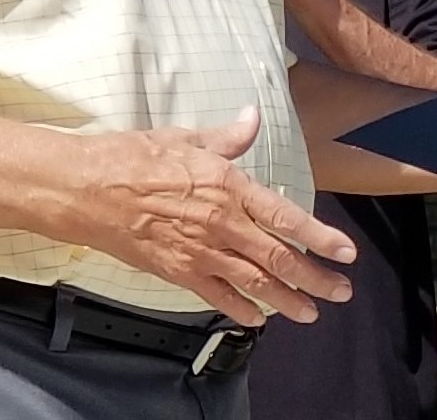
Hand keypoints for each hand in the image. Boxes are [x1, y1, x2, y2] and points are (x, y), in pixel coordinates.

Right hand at [71, 106, 356, 327]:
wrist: (90, 189)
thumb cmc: (136, 158)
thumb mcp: (189, 137)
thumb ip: (228, 136)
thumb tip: (253, 116)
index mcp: (230, 187)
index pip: (286, 217)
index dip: (320, 237)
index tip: (345, 252)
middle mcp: (222, 223)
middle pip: (278, 258)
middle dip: (314, 278)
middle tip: (340, 291)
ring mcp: (200, 252)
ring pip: (254, 283)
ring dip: (286, 300)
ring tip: (310, 312)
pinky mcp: (177, 272)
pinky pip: (216, 296)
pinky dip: (240, 310)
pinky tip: (258, 320)